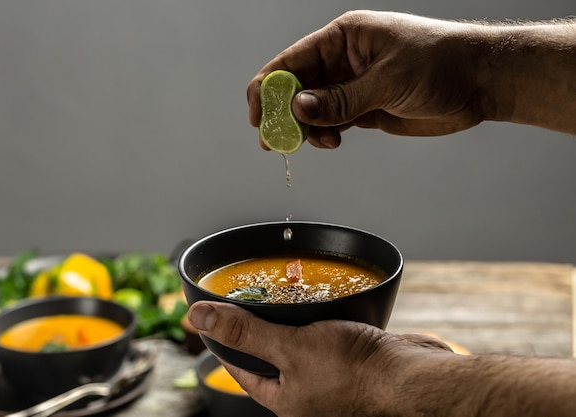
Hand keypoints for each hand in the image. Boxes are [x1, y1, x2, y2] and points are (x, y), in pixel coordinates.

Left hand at [188, 301, 453, 416]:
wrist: (413, 377)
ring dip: (290, 319)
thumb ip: (245, 334)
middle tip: (247, 297)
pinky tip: (319, 300)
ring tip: (280, 293)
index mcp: (285, 399)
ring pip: (299, 342)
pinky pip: (325, 335)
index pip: (241, 369)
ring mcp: (330, 375)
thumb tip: (198, 319)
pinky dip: (318, 317)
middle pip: (270, 355)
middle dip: (258, 326)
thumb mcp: (290, 349)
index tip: (214, 319)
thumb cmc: (357, 374)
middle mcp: (305, 392)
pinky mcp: (352, 358)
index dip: (225, 343)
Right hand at [247, 11, 487, 148]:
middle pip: (297, 87)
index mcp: (344, 38)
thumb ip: (342, 99)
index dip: (269, 87)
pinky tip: (330, 141)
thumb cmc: (441, 62)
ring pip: (313, 108)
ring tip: (309, 142)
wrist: (480, 81)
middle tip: (274, 139)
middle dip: (283, 113)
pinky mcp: (365, 108)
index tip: (258, 113)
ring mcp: (354, 85)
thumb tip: (300, 109)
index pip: (292, 61)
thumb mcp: (388, 79)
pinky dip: (325, 134)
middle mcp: (344, 60)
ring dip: (305, 128)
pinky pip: (333, 122)